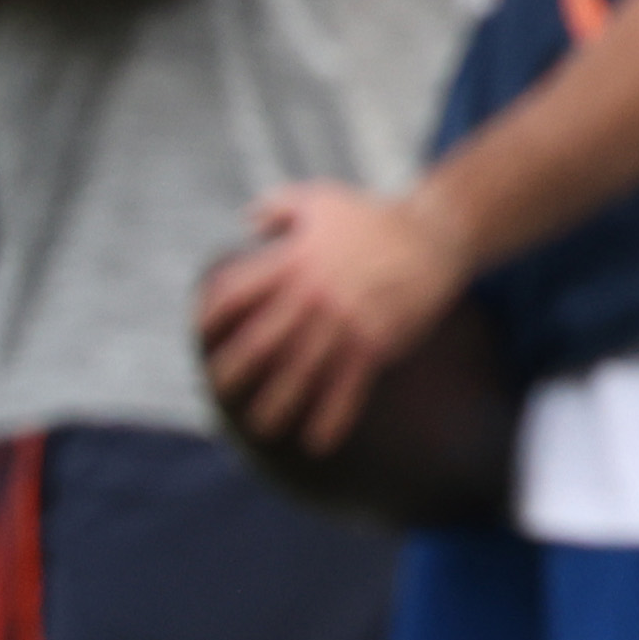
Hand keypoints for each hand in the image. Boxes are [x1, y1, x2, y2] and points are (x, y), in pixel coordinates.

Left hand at [196, 182, 469, 452]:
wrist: (437, 234)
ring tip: (260, 426)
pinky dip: (334, 416)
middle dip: (233, 368)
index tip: (201, 331)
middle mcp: (313, 294)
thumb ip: (278, 205)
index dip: (211, 313)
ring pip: (300, 372)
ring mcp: (345, 321)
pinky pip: (350, 386)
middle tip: (218, 388)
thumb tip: (248, 221)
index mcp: (292, 260)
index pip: (234, 292)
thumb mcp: (321, 197)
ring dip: (277, 403)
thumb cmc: (374, 216)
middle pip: (259, 339)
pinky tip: (318, 441)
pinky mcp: (376, 341)